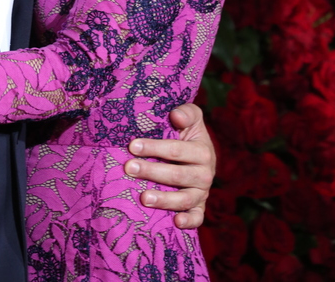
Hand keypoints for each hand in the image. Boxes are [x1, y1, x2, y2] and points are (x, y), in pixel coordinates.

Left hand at [124, 103, 214, 229]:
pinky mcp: (199, 207)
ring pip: (185, 199)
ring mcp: (202, 192)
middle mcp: (205, 173)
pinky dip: (189, 221)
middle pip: (177, 175)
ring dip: (164, 199)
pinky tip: (176, 222)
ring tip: (143, 198)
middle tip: (129, 168)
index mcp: (202, 150)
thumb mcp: (192, 117)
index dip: (154, 148)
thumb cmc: (188, 132)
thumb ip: (186, 113)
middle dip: (151, 172)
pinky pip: (197, 217)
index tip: (133, 146)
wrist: (201, 153)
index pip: (175, 150)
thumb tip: (175, 115)